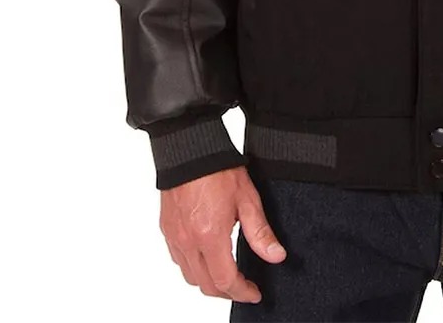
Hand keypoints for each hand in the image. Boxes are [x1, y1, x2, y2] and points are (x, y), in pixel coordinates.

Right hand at [159, 165, 286, 301]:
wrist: (190, 149)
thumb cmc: (218, 169)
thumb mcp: (247, 199)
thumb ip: (260, 232)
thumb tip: (276, 256)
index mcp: (210, 236)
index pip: (225, 280)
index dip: (242, 292)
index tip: (254, 293)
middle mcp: (188, 242)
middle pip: (205, 285)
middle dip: (226, 291)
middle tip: (243, 286)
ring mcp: (174, 237)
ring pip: (189, 276)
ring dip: (208, 281)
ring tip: (226, 274)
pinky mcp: (167, 229)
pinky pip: (178, 260)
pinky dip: (193, 267)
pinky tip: (206, 256)